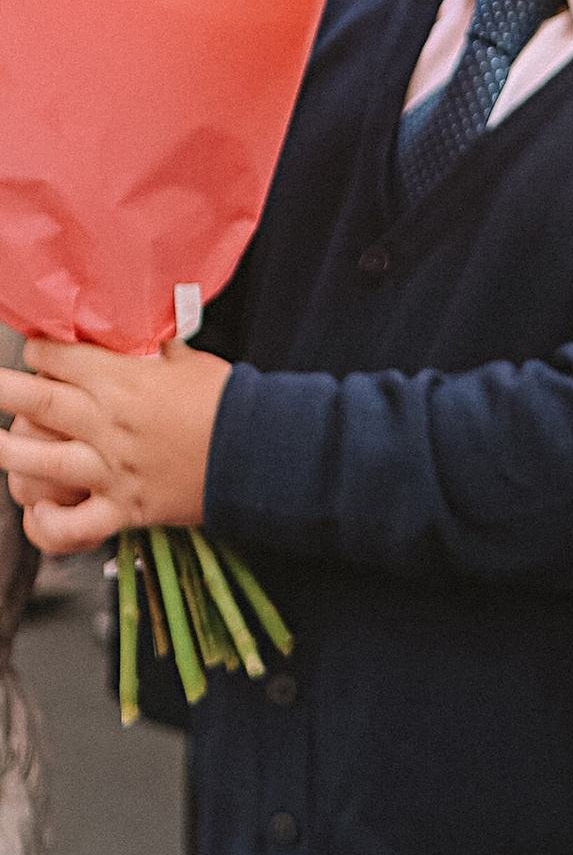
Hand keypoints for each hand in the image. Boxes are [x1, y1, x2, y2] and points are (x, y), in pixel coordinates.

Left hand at [0, 339, 229, 550]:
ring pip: (39, 463)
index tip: (36, 352)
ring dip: (6, 452)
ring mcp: (113, 470)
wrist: (264, 453)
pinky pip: (75, 526)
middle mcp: (108, 425)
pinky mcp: (126, 508)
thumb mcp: (188, 359)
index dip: (39, 352)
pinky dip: (48, 525)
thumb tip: (131, 329)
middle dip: (2, 388)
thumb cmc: (229, 402)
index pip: (59, 359)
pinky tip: (36, 513)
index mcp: (123, 382)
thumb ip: (150, 346)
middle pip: (36, 402)